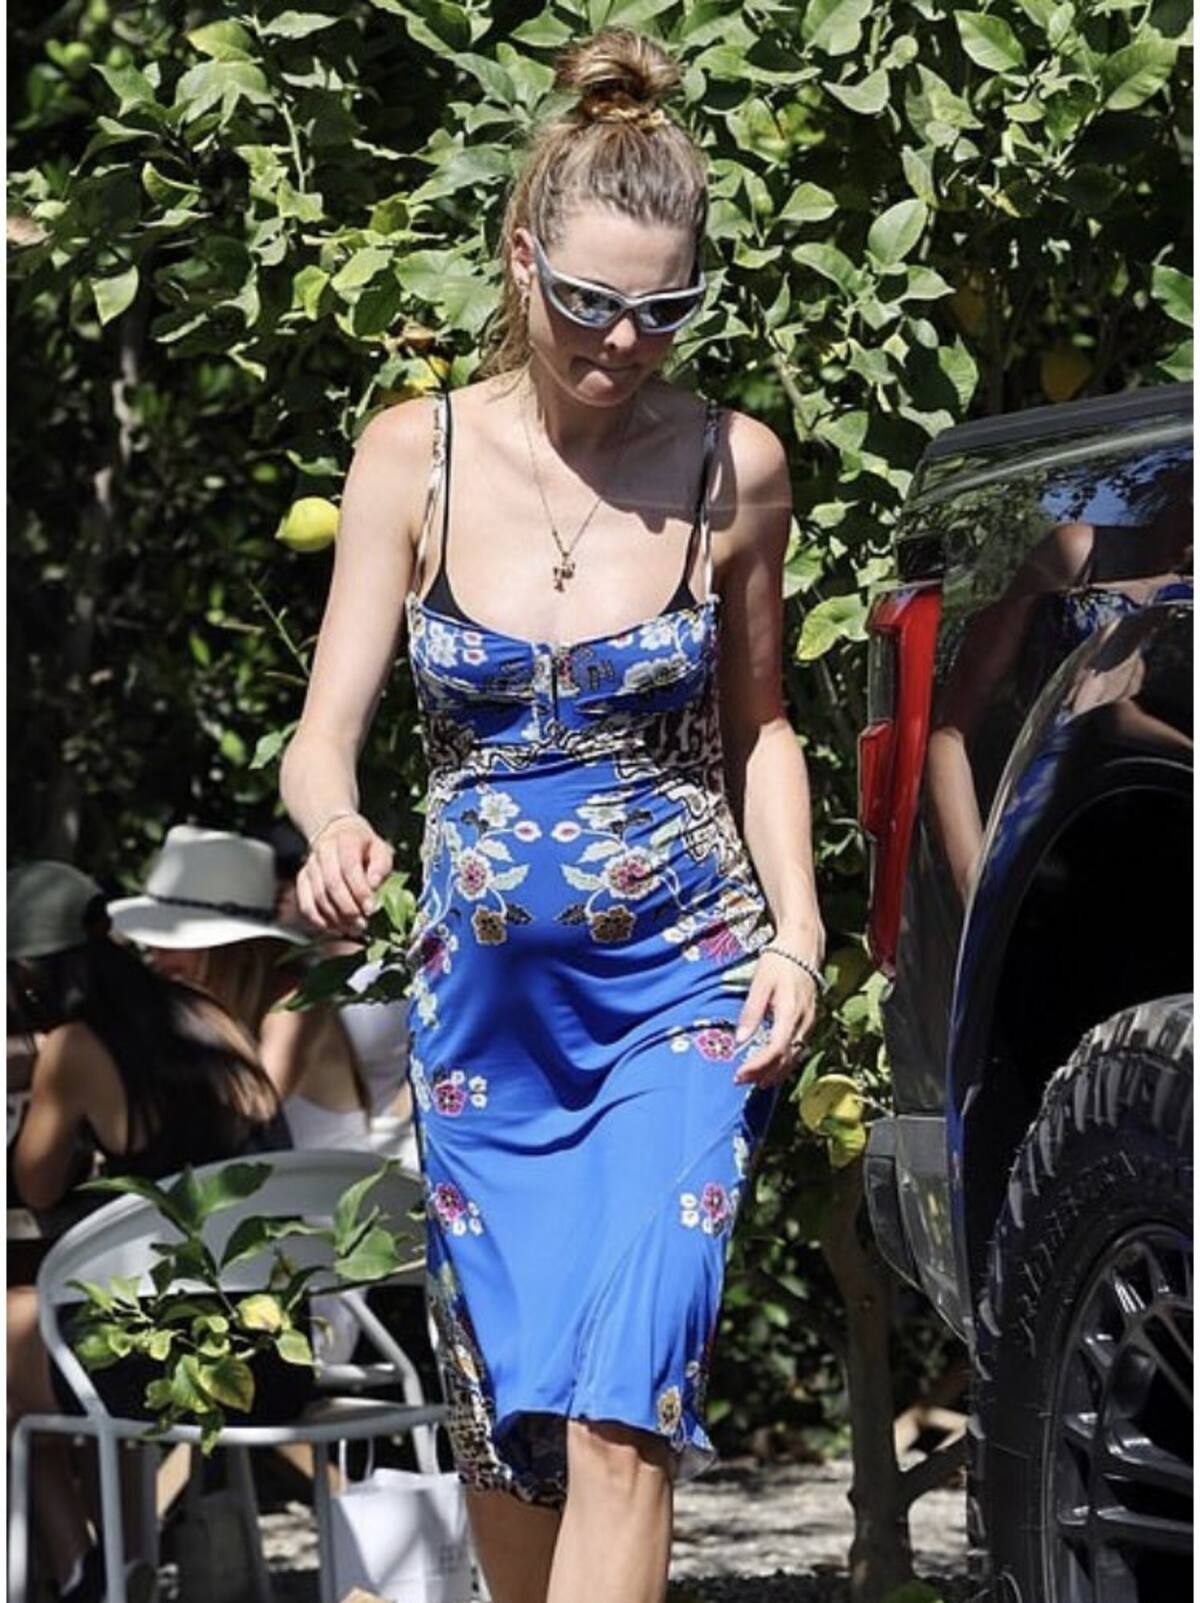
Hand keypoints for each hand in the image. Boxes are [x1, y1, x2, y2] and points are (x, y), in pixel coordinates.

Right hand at [296, 814, 393, 934]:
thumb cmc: (364, 848)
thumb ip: (380, 867)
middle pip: (331, 885)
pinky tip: (335, 928)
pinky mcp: (302, 880)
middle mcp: (323, 851)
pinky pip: (306, 905)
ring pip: (318, 897)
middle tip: (362, 924)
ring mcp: (310, 866)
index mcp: (345, 840)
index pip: (349, 867)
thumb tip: (373, 886)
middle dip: (348, 909)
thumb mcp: (380, 850)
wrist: (339, 834)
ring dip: (336, 918)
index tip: (370, 909)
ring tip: (353, 929)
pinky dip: (320, 921)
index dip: (360, 891)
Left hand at [732, 947, 821, 1089]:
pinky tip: (773, 1065)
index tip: (739, 1075)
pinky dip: (784, 1061)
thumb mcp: (760, 984)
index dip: (758, 1066)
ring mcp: (809, 1023)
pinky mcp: (809, 1021)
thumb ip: (751, 1012)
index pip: (776, 1049)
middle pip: (786, 1058)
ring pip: (794, 1056)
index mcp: (791, 1013)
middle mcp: (804, 1022)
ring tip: (755, 1081)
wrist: (803, 946)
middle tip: (741, 1081)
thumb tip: (739, 1040)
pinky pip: (799, 1048)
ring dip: (775, 1071)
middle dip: (764, 1073)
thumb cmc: (779, 961)